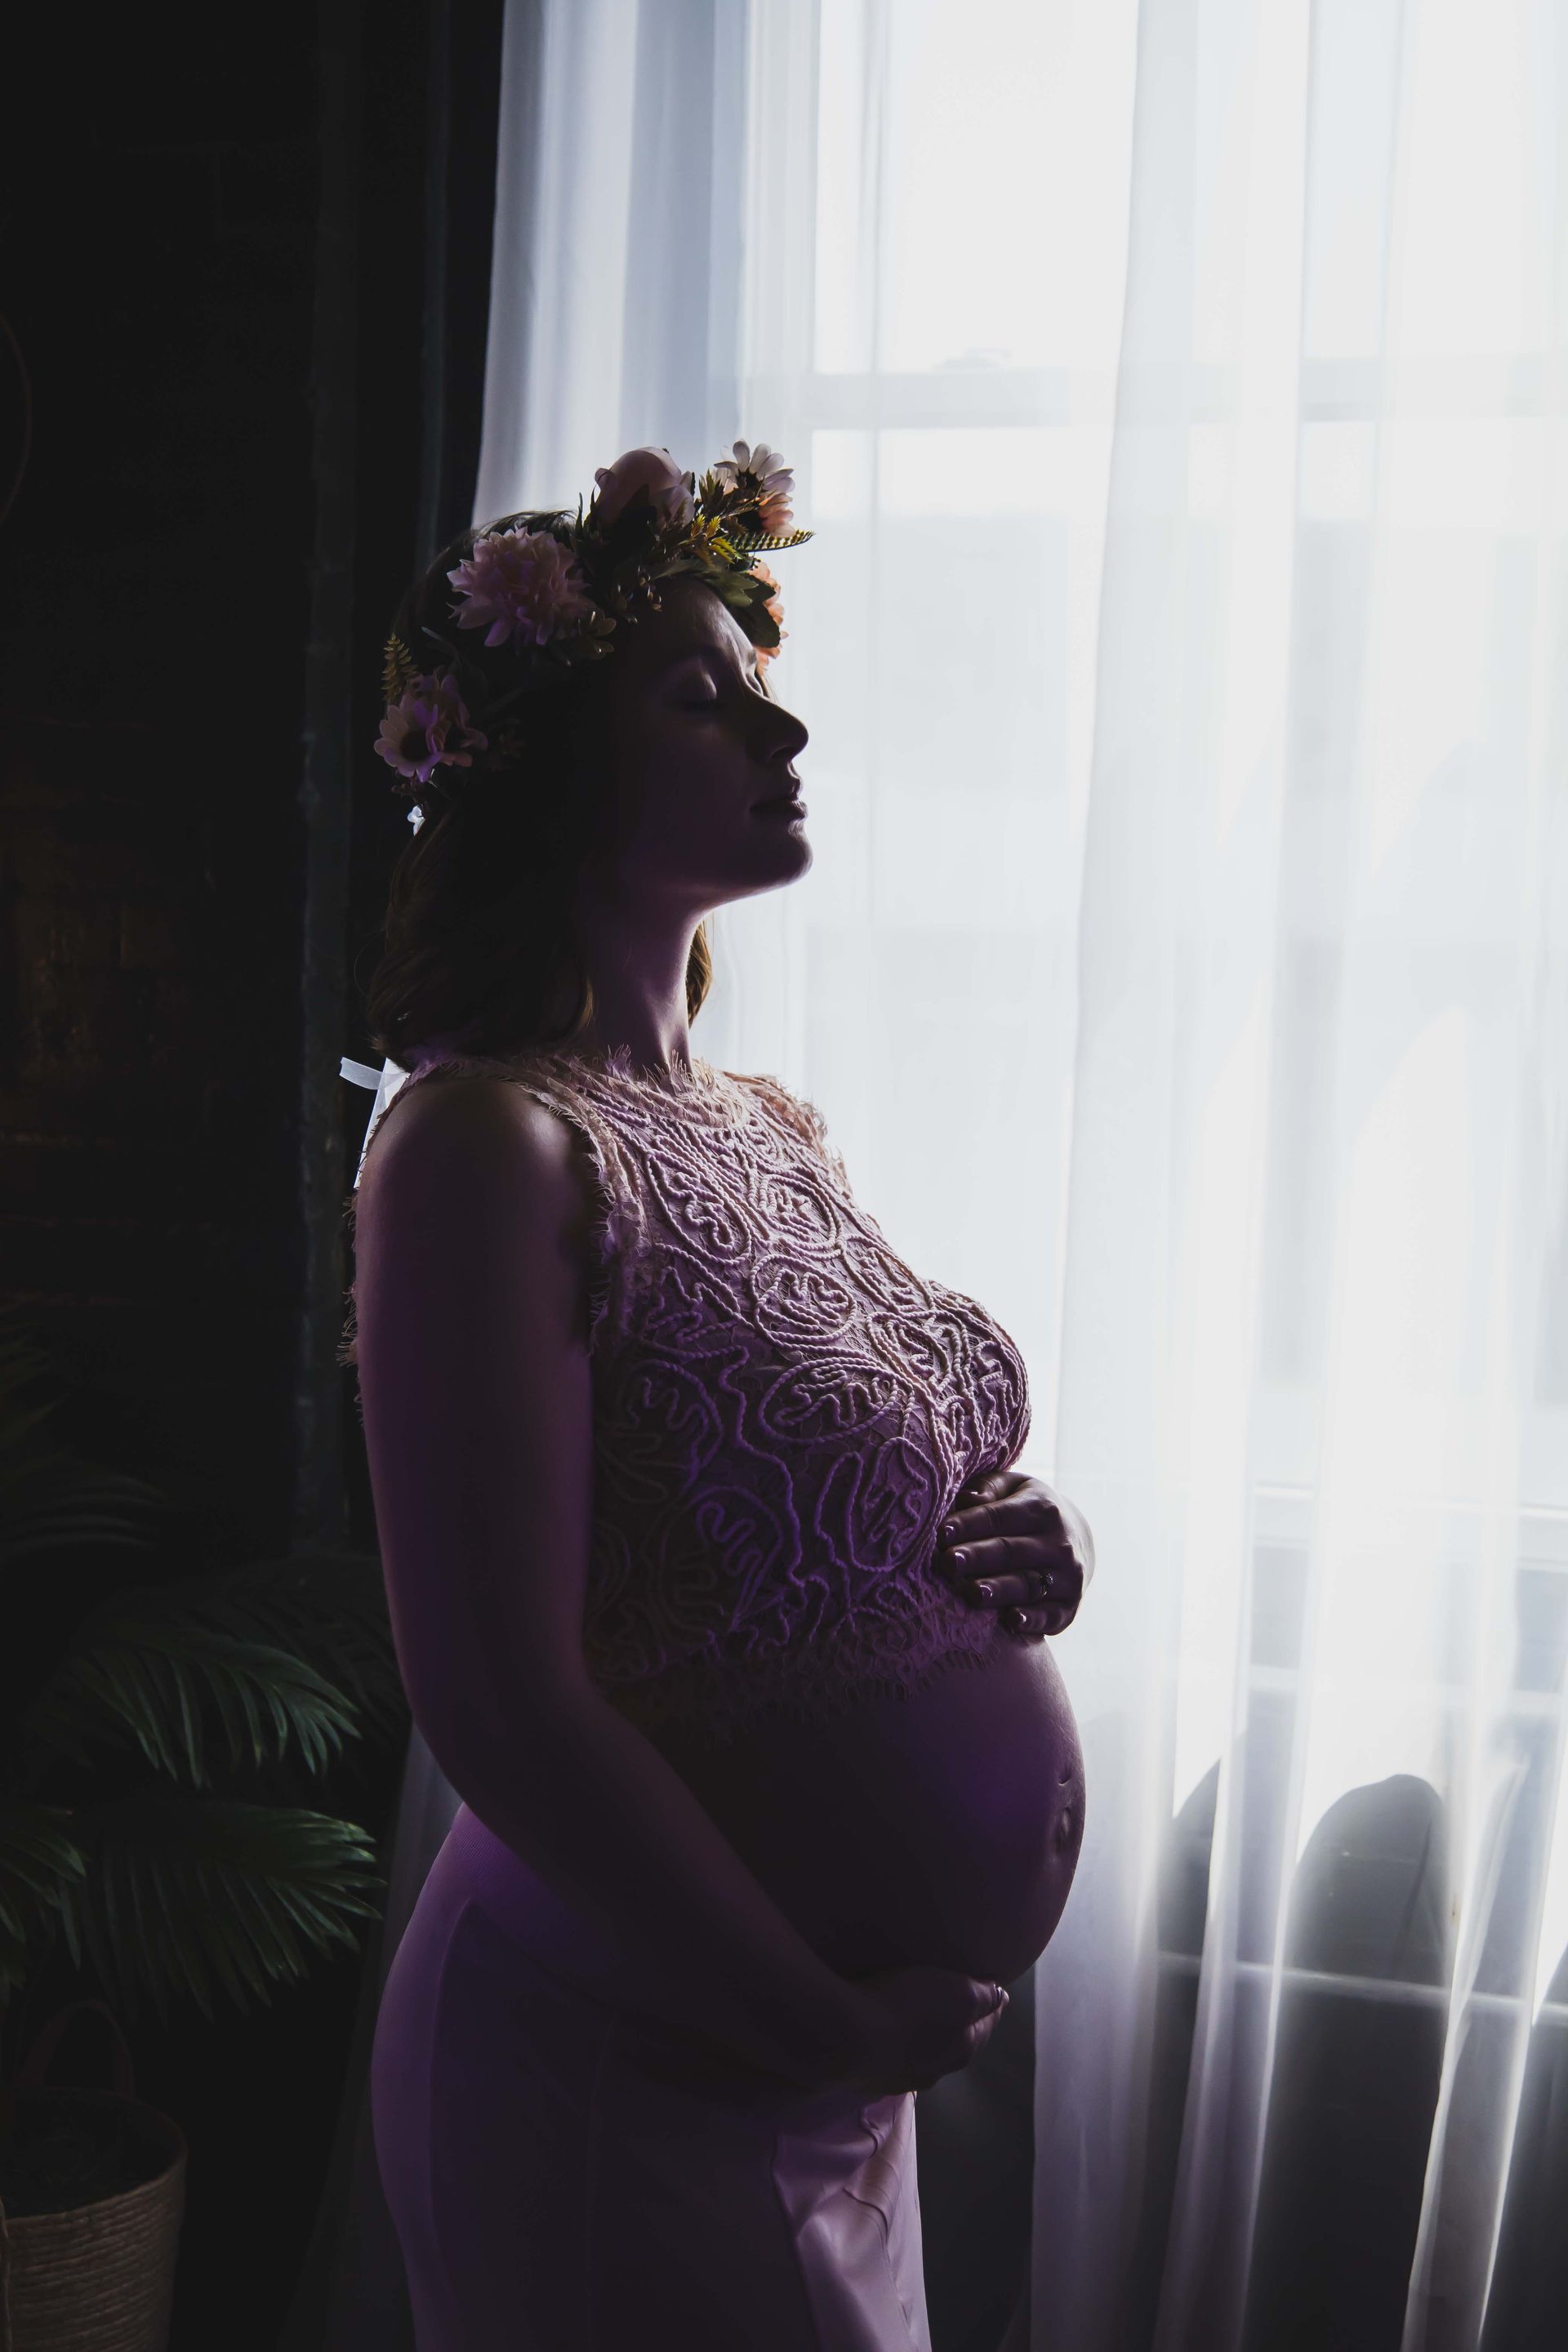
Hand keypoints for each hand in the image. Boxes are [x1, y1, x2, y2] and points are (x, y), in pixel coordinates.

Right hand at [839, 1965, 1009, 2097]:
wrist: (844, 2038)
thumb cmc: (906, 2007)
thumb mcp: (957, 1992)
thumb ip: (983, 1996)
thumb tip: (1000, 1997)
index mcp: (963, 2049)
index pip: (986, 2025)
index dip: (991, 2005)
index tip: (994, 1989)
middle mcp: (937, 2070)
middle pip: (958, 2043)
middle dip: (961, 2024)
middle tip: (959, 2002)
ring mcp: (903, 2078)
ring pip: (926, 2055)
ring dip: (928, 2038)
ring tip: (920, 2017)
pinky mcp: (871, 2079)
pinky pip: (896, 2059)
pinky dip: (900, 2046)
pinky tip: (890, 2037)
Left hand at [933, 1470, 1093, 1638]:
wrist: (1078, 1539)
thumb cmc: (1027, 1510)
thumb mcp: (1013, 1489)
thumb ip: (988, 1489)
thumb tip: (966, 1498)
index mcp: (1041, 1508)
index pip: (999, 1517)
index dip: (969, 1524)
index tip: (942, 1532)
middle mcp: (1059, 1542)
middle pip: (1011, 1551)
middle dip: (978, 1557)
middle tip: (949, 1562)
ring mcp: (1068, 1576)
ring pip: (1028, 1584)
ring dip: (1000, 1590)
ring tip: (973, 1592)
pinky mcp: (1069, 1607)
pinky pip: (1050, 1616)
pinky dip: (1032, 1620)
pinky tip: (1011, 1620)